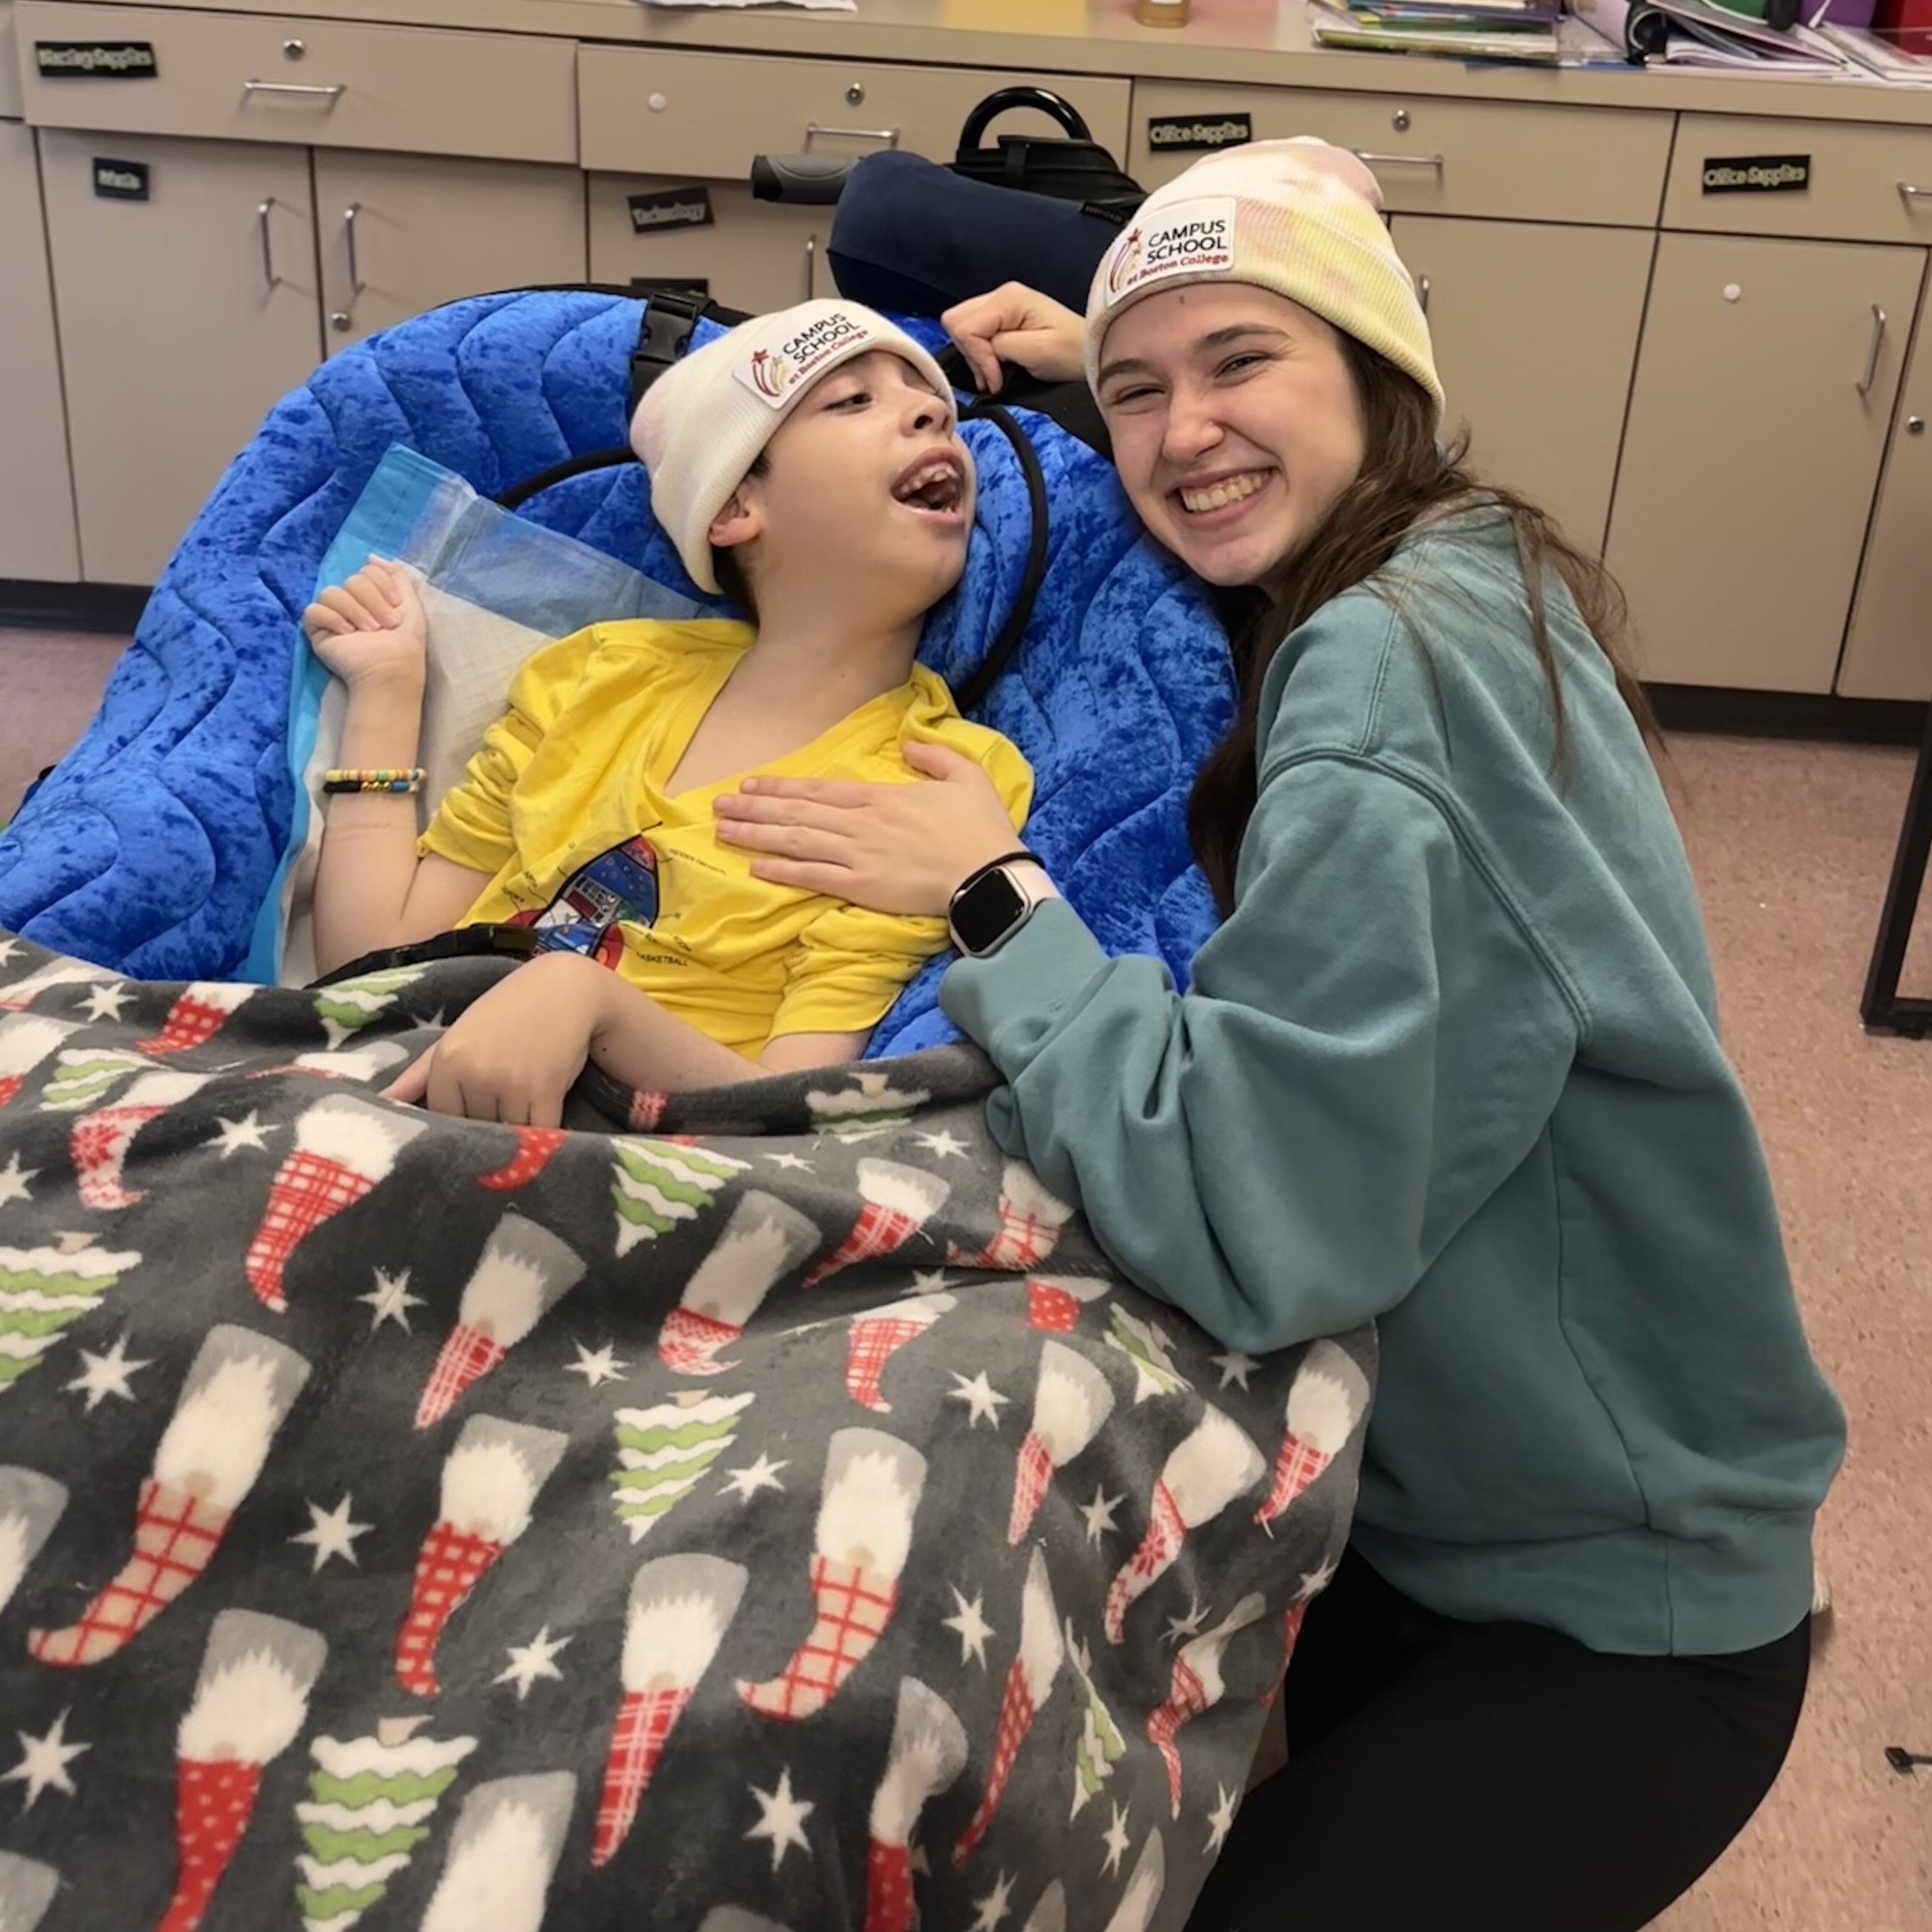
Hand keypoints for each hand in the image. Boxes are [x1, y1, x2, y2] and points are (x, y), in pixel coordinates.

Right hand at [302, 557, 427, 691]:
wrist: (392, 669)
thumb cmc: (405, 643)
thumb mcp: (411, 604)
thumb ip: (396, 576)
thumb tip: (370, 556)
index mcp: (372, 597)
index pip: (367, 571)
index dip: (382, 585)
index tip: (397, 607)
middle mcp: (352, 604)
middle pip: (352, 580)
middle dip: (373, 602)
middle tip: (385, 626)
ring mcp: (333, 617)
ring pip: (331, 593)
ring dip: (354, 611)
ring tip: (368, 632)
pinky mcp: (318, 632)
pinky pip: (313, 611)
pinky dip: (332, 619)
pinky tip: (347, 634)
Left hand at [382, 952, 613, 1125]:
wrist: (566, 990)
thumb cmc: (507, 1013)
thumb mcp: (459, 1036)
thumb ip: (420, 1073)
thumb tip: (383, 1100)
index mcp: (447, 1061)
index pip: (444, 1118)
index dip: (463, 1118)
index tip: (480, 1106)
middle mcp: (474, 1073)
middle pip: (476, 1129)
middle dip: (491, 1124)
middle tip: (508, 1101)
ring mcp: (509, 1083)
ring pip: (508, 1135)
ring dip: (519, 1129)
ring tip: (528, 1101)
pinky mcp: (544, 1091)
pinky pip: (540, 1131)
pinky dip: (545, 1129)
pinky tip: (547, 1109)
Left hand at [712, 739, 1028, 917]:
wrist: (989, 876)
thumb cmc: (981, 829)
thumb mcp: (966, 777)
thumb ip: (934, 757)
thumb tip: (908, 743)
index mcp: (880, 797)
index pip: (819, 790)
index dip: (781, 787)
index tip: (750, 784)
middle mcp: (859, 824)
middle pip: (796, 812)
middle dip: (754, 809)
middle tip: (718, 806)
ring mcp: (857, 856)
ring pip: (795, 841)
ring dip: (756, 834)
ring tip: (723, 830)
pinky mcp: (861, 888)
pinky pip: (812, 877)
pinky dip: (781, 870)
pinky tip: (754, 865)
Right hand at [942, 283, 1085, 395]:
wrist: (1092, 351)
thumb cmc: (1072, 352)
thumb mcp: (1037, 351)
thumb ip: (1000, 347)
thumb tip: (981, 353)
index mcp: (1008, 298)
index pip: (965, 326)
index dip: (976, 357)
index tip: (995, 379)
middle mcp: (1001, 295)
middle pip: (956, 320)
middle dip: (970, 353)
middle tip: (992, 376)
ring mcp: (1001, 304)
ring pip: (961, 327)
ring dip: (974, 355)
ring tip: (996, 374)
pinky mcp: (1003, 317)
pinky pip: (974, 333)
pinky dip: (979, 354)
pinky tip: (996, 366)